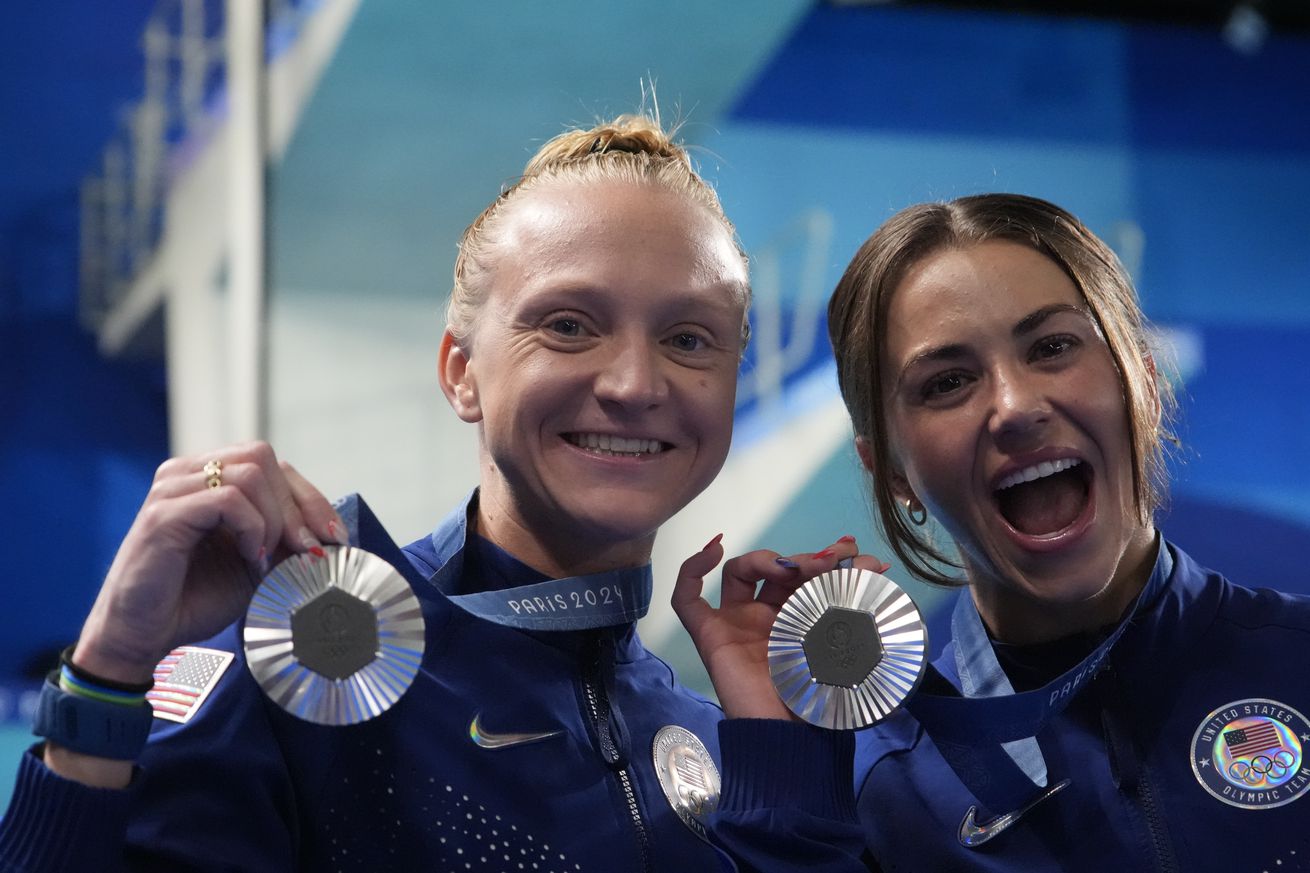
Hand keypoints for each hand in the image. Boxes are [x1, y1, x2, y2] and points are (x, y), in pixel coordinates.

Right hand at [71, 441, 346, 683]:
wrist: (143, 635)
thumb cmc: (195, 599)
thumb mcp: (257, 564)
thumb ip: (286, 540)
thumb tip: (330, 532)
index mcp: (208, 477)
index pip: (271, 464)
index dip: (309, 498)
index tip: (334, 537)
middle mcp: (187, 473)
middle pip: (263, 457)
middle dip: (298, 506)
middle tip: (308, 552)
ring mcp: (172, 489)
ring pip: (250, 473)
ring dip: (274, 519)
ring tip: (265, 559)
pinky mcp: (164, 513)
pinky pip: (228, 499)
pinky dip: (252, 529)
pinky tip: (249, 560)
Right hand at [672, 535, 888, 720]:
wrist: (793, 738)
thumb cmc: (819, 699)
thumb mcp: (847, 646)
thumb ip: (857, 608)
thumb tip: (874, 566)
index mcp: (795, 623)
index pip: (803, 577)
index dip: (827, 561)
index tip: (857, 556)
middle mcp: (764, 620)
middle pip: (773, 571)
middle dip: (804, 559)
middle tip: (832, 563)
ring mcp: (734, 625)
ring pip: (737, 572)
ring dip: (766, 558)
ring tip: (795, 567)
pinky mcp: (709, 636)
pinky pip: (686, 599)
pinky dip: (691, 570)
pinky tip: (713, 552)